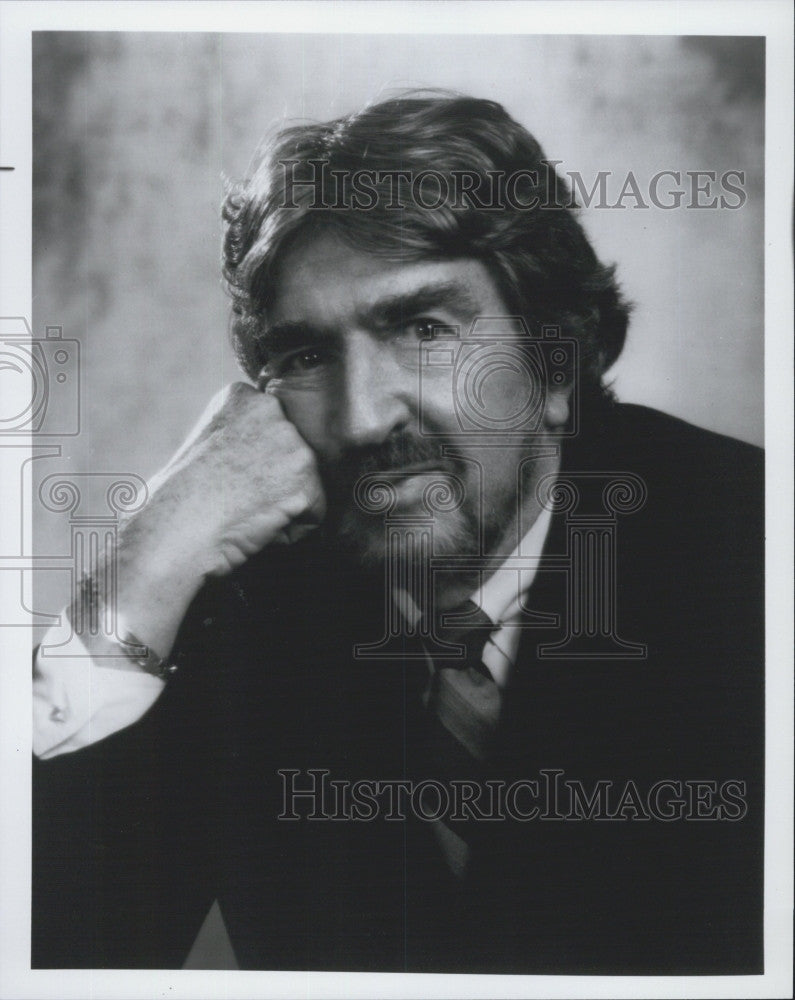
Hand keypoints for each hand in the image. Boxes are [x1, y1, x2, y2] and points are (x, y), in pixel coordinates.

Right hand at [110, 383, 325, 656]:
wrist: (173, 530)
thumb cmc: (174, 499)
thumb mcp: (205, 443)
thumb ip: (239, 437)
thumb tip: (261, 456)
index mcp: (241, 396)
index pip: (272, 431)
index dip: (250, 463)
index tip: (224, 475)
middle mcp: (273, 411)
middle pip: (293, 456)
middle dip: (272, 481)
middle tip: (234, 496)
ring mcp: (293, 445)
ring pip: (304, 485)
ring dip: (280, 506)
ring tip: (242, 510)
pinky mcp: (306, 483)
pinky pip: (312, 515)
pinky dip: (288, 530)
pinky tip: (255, 525)